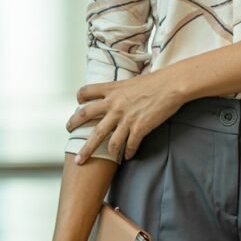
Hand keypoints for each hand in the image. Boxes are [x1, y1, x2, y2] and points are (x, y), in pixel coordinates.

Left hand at [65, 69, 184, 163]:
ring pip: (103, 138)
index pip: (87, 92)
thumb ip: (122, 90)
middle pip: (86, 116)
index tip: (78, 105)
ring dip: (92, 150)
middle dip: (73, 125)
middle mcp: (114, 104)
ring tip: (85, 159)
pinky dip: (126, 152)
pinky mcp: (138, 128)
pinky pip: (128, 145)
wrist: (172, 85)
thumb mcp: (133, 81)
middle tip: (68, 133)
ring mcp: (125, 117)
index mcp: (112, 90)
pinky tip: (126, 157)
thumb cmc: (157, 81)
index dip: (80, 99)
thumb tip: (120, 93)